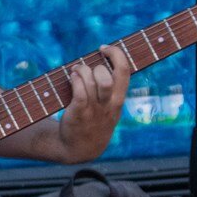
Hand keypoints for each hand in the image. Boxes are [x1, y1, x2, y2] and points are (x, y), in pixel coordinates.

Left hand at [58, 44, 130, 161]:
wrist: (81, 148)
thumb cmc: (94, 120)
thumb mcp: (109, 106)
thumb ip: (109, 87)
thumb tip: (100, 60)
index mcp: (118, 99)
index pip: (124, 71)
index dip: (116, 54)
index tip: (104, 48)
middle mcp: (108, 104)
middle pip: (107, 77)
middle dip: (94, 67)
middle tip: (86, 68)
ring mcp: (93, 109)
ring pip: (91, 82)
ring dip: (80, 71)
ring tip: (75, 71)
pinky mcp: (79, 113)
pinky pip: (80, 92)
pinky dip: (75, 81)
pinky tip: (71, 78)